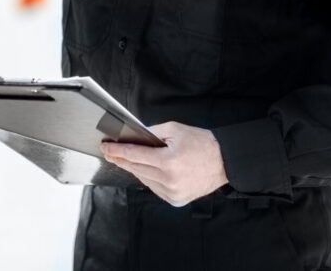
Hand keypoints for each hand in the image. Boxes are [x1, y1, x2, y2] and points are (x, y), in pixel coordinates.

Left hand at [100, 121, 228, 206]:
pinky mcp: (176, 200)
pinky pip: (155, 188)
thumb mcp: (175, 129)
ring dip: (134, 169)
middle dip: (121, 159)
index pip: (134, 155)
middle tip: (110, 152)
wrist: (224, 162)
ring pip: (144, 180)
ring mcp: (172, 193)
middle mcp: (169, 180)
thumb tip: (135, 135)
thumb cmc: (202, 143)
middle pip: (136, 169)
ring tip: (125, 160)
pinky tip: (145, 170)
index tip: (105, 147)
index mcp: (168, 161)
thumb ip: (152, 132)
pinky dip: (148, 179)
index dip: (117, 150)